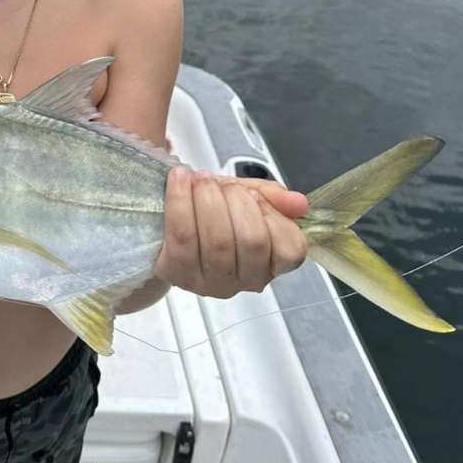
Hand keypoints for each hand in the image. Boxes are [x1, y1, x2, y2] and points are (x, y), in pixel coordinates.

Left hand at [156, 168, 307, 297]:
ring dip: (209, 198)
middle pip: (253, 241)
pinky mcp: (178, 273)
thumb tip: (297, 203)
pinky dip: (181, 200)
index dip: (272, 214)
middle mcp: (244, 280)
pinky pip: (182, 235)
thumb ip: (274, 197)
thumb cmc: (212, 211)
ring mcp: (210, 282)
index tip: (253, 193)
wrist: (166, 221)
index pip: (290, 250)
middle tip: (225, 184)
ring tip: (201, 180)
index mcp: (270, 263)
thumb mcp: (247, 197)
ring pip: (218, 239)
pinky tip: (181, 181)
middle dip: (238, 200)